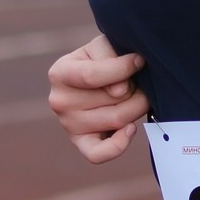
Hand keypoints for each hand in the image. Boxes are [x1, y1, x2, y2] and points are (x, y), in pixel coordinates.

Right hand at [48, 33, 148, 163]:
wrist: (97, 77)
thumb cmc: (102, 58)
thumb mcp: (103, 45)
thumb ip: (110, 57)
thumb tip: (119, 90)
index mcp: (60, 73)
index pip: (92, 76)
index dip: (123, 68)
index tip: (139, 61)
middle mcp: (59, 101)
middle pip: (113, 99)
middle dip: (135, 88)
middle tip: (137, 81)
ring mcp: (69, 125)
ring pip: (117, 120)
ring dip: (137, 107)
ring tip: (137, 96)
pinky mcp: (81, 143)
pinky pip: (98, 154)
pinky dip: (119, 144)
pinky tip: (130, 128)